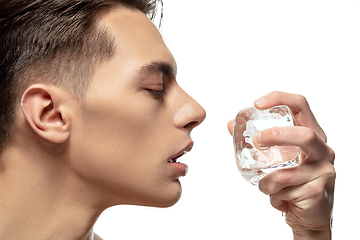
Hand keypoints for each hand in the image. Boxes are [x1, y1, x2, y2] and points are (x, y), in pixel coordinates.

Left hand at [228, 91, 334, 239]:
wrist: (308, 215)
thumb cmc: (291, 182)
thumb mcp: (275, 157)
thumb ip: (256, 140)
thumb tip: (230, 124)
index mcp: (312, 135)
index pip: (301, 106)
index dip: (279, 99)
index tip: (257, 103)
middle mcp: (322, 150)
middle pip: (305, 135)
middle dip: (276, 136)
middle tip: (256, 141)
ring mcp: (323, 171)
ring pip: (287, 172)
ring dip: (267, 181)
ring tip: (264, 186)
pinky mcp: (317, 192)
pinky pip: (284, 191)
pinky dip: (272, 194)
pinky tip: (278, 198)